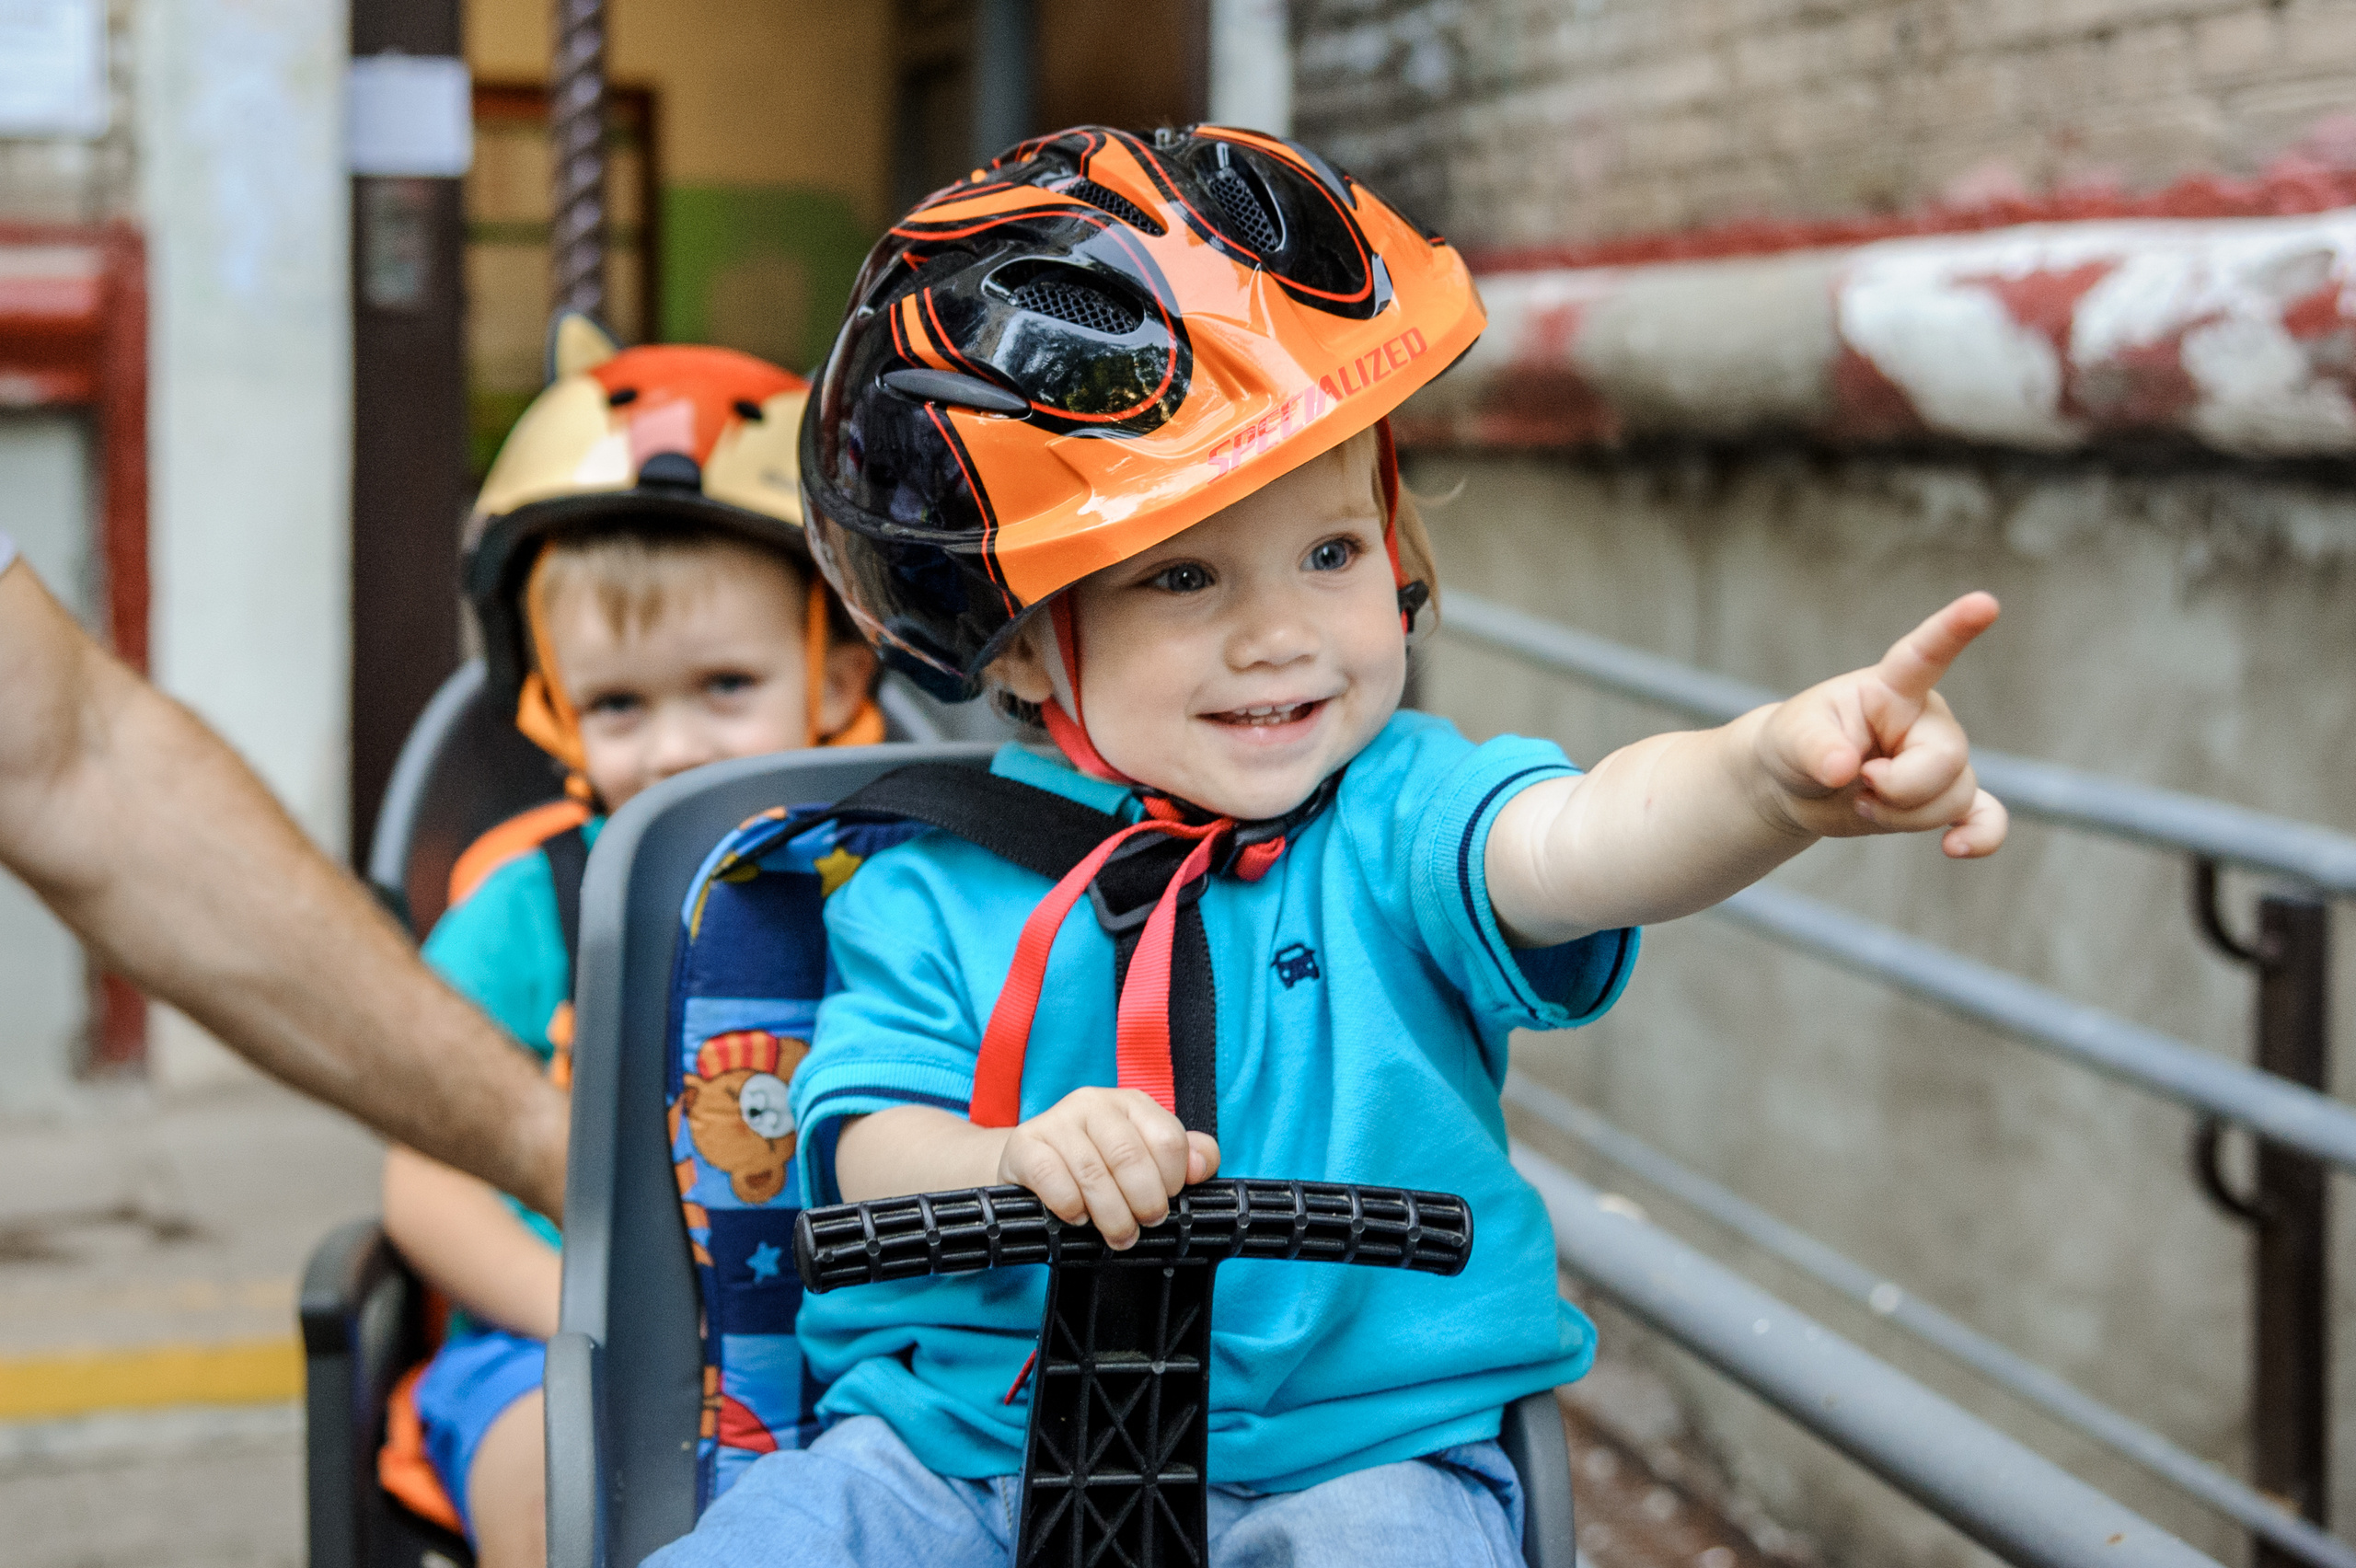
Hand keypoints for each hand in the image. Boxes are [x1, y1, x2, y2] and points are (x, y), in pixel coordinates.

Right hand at [997, 1087, 1220, 1248]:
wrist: (1031, 1163)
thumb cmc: (1098, 1164)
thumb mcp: (1144, 1157)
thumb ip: (1186, 1157)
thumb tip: (1200, 1167)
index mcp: (1132, 1104)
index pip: (1168, 1139)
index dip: (1173, 1181)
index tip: (1167, 1201)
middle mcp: (1094, 1103)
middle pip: (1131, 1157)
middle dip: (1144, 1202)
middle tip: (1144, 1226)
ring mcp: (1057, 1120)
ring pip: (1093, 1173)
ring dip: (1110, 1215)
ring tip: (1117, 1236)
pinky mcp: (1025, 1144)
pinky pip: (1051, 1178)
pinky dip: (1070, 1206)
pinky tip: (1077, 1217)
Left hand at [1752, 593, 2008, 858]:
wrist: (1797, 785)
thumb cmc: (1795, 744)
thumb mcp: (1790, 738)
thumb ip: (1816, 748)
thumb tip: (1845, 771)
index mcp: (1892, 688)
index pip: (1924, 655)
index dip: (1953, 630)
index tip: (1984, 603)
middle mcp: (1926, 720)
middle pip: (1945, 760)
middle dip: (1900, 788)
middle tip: (1859, 784)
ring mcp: (1939, 760)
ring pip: (1953, 798)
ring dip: (1903, 815)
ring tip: (1862, 800)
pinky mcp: (1941, 799)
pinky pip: (1982, 816)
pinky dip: (1980, 835)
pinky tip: (1957, 848)